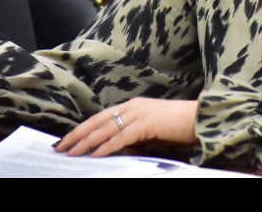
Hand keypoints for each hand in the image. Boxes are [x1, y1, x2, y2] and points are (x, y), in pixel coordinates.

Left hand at [54, 97, 198, 157]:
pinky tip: (95, 154)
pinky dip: (107, 145)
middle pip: (98, 121)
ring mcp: (140, 113)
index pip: (101, 118)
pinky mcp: (147, 123)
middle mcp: (133, 106)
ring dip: (87, 141)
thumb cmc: (179, 128)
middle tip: (60, 147)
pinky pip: (122, 136)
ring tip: (72, 152)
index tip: (67, 140)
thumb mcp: (150, 134)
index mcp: (134, 107)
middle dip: (78, 134)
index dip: (83, 129)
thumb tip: (114, 151)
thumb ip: (133, 139)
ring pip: (107, 128)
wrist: (200, 120)